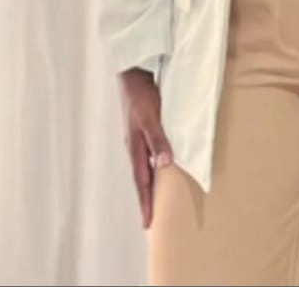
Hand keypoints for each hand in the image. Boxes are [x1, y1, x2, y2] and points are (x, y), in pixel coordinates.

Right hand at [118, 67, 172, 228]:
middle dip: (146, 198)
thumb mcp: (150, 118)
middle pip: (141, 179)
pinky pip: (149, 154)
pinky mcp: (144, 130)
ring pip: (145, 167)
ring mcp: (138, 139)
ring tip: (155, 199)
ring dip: (149, 184)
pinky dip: (154, 166)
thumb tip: (165, 165)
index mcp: (135, 148)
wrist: (133, 76)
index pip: (141, 182)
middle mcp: (136, 147)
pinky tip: (160, 166)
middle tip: (150, 219)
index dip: (145, 201)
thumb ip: (158, 139)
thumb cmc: (141, 97)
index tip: (147, 223)